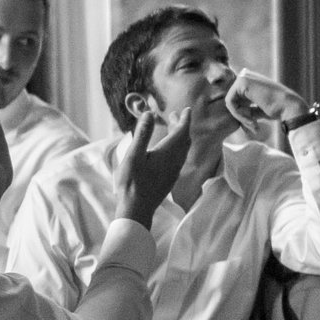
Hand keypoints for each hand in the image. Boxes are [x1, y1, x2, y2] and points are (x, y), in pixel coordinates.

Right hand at [114, 107, 191, 225]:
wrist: (137, 209)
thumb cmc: (132, 182)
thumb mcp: (133, 155)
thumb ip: (143, 134)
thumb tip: (149, 114)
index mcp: (168, 154)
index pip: (181, 132)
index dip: (184, 120)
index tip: (186, 110)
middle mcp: (175, 162)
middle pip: (184, 140)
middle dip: (181, 126)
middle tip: (174, 115)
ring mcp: (174, 171)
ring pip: (183, 150)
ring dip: (180, 137)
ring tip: (171, 129)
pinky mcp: (170, 178)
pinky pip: (179, 158)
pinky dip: (177, 147)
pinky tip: (168, 149)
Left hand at [223, 69, 311, 131]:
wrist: (289, 107)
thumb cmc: (277, 110)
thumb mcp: (258, 109)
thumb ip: (246, 109)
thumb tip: (234, 114)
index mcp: (250, 80)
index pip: (236, 98)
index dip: (242, 114)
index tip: (254, 125)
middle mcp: (246, 75)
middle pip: (232, 99)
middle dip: (241, 116)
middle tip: (253, 127)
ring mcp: (244, 76)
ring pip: (230, 101)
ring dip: (240, 117)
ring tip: (253, 124)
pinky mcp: (242, 82)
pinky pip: (230, 102)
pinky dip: (238, 114)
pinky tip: (252, 120)